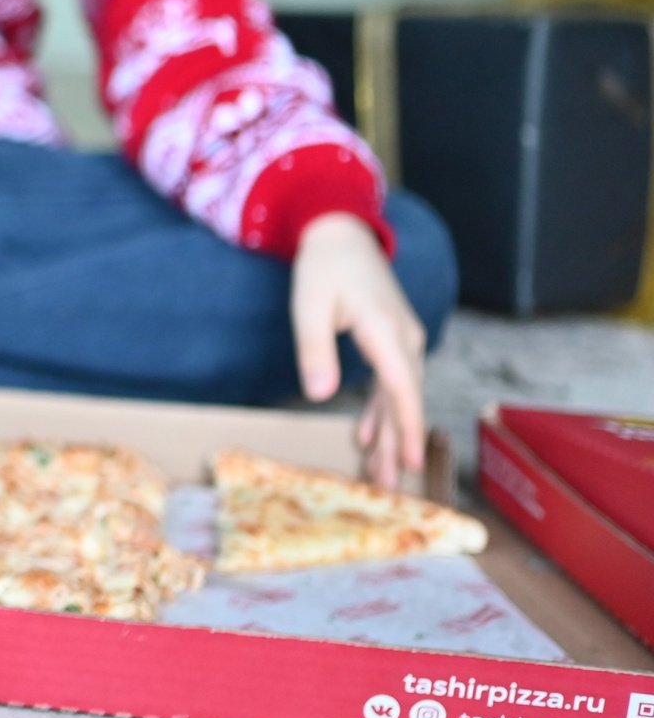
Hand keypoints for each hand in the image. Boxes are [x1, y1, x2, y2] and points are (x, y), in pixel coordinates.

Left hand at [291, 213, 427, 489]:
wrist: (341, 232)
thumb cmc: (323, 266)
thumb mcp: (309, 306)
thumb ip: (315, 350)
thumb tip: (321, 394)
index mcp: (385, 331)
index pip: (402, 388)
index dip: (406, 427)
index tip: (409, 461)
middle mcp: (404, 337)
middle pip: (406, 397)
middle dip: (399, 442)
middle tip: (392, 485)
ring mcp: (403, 338)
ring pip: (401, 392)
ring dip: (392, 430)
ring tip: (383, 471)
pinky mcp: (394, 338)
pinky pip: (393, 380)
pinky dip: (384, 408)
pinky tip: (371, 435)